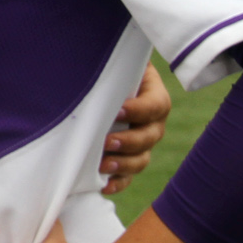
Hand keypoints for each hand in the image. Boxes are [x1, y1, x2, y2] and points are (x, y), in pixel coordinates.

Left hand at [102, 62, 170, 193]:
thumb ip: (107, 59)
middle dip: (129, 142)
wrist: (99, 80)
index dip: (140, 110)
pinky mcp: (127, 158)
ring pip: (141, 159)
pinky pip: (127, 176)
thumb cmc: (104, 65)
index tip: (119, 109)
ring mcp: (141, 142)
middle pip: (150, 137)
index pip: (156, 106)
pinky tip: (103, 185)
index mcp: (153, 95)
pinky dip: (117, 182)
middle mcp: (152, 122)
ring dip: (124, 164)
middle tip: (106, 141)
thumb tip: (86, 56)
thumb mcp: (110, 58)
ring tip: (104, 164)